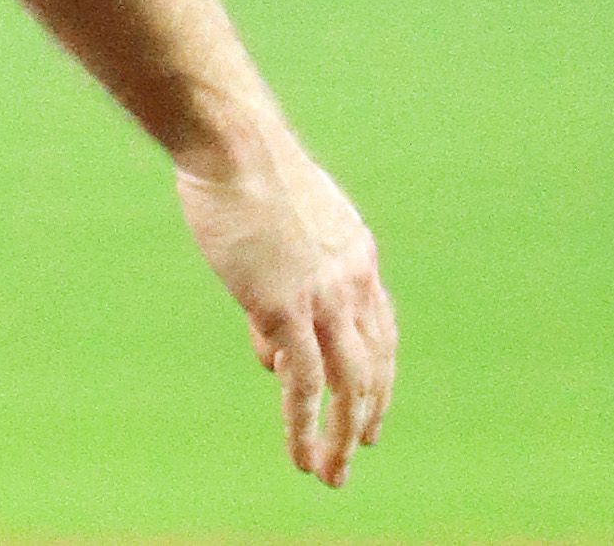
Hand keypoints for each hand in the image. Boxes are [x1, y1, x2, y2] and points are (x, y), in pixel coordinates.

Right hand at [175, 143, 396, 484]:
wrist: (233, 139)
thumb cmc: (240, 165)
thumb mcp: (274, 228)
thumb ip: (279, 289)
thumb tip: (270, 348)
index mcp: (356, 253)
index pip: (380, 329)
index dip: (378, 371)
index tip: (369, 404)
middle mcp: (354, 281)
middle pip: (375, 365)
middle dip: (369, 415)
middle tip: (361, 451)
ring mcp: (324, 297)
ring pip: (350, 386)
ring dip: (344, 437)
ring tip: (333, 474)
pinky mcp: (287, 308)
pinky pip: (305, 384)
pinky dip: (307, 427)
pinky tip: (303, 456)